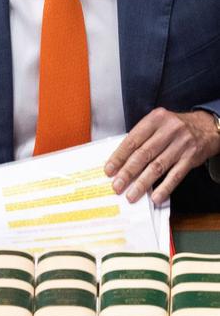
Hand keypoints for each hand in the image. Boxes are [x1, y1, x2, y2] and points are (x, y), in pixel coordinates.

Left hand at [104, 107, 219, 204]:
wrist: (205, 127)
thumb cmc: (176, 127)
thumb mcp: (158, 123)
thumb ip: (142, 137)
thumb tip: (122, 160)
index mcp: (155, 119)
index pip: (133, 139)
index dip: (119, 156)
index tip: (109, 169)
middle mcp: (168, 130)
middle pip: (143, 154)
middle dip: (128, 172)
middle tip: (117, 185)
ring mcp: (181, 144)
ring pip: (157, 166)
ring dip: (143, 183)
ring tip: (132, 194)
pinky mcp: (191, 158)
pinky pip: (175, 175)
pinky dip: (164, 188)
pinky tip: (155, 197)